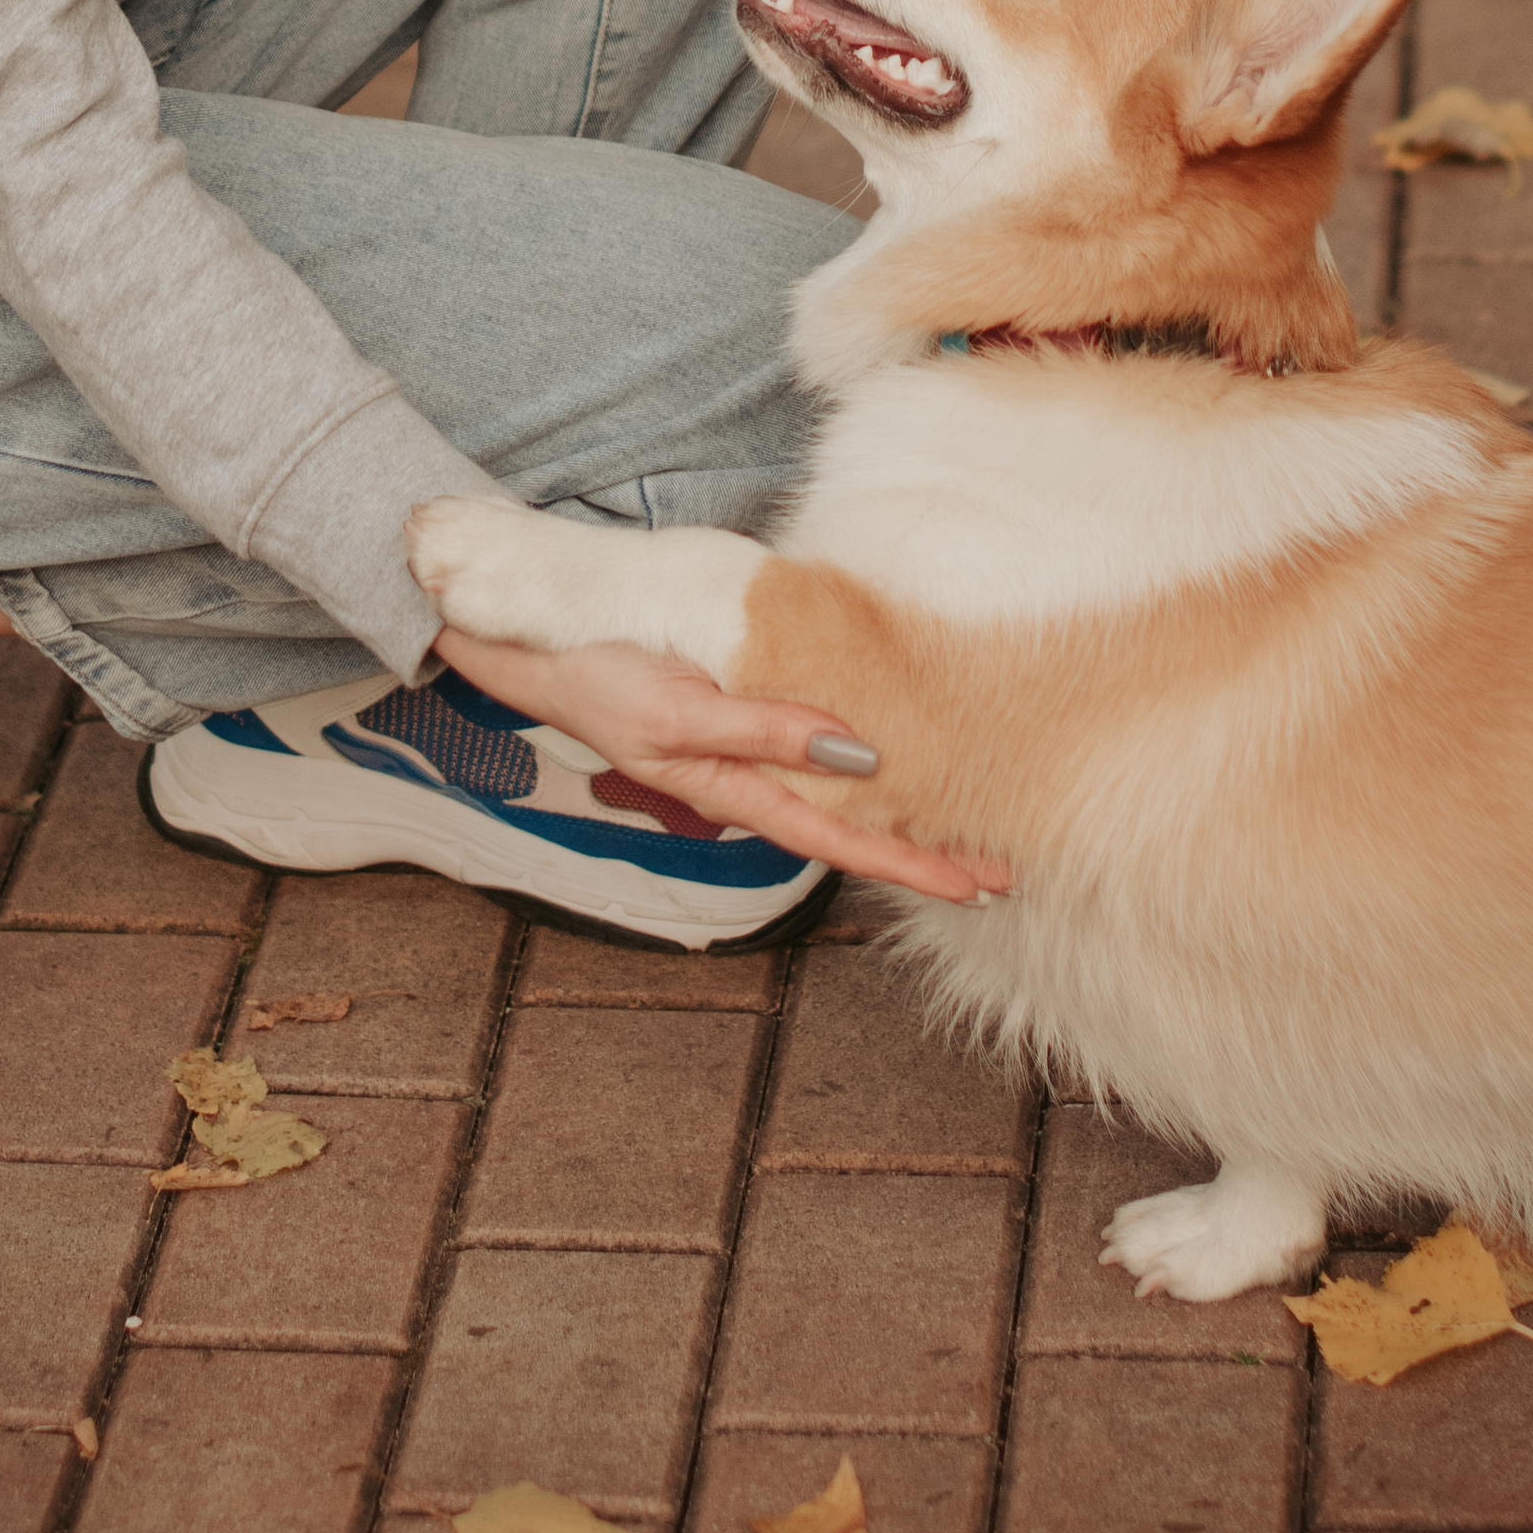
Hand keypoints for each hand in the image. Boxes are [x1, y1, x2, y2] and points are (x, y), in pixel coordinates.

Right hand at [436, 625, 1010, 904]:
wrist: (532, 650)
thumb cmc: (597, 676)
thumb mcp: (680, 707)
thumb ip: (765, 730)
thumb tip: (856, 750)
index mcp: (735, 790)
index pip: (841, 841)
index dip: (911, 863)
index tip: (978, 883)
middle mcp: (745, 782)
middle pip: (847, 830)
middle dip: (921, 852)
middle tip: (1000, 870)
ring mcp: (737, 755)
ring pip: (831, 798)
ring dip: (894, 814)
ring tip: (958, 821)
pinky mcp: (728, 719)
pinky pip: (803, 757)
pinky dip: (852, 767)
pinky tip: (878, 759)